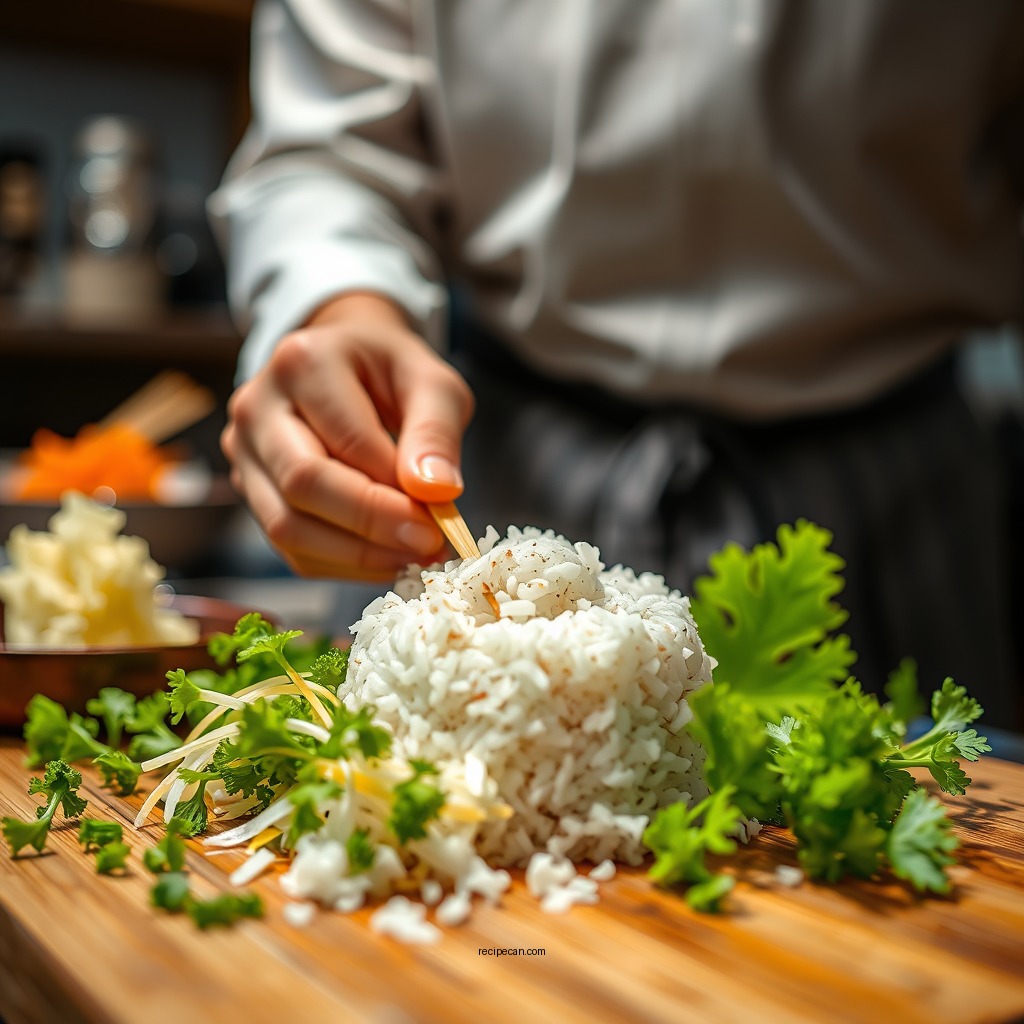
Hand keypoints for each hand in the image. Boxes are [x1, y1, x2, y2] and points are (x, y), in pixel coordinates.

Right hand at [221, 292, 474, 579]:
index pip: (347, 442)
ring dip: (357, 556)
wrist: (348, 364)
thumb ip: (437, 432)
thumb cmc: (392, 373)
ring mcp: (245, 453)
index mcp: (304, 362)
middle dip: (370, 527)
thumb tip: (436, 493)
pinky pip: (290, 548)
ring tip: (412, 557)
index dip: (393, 491)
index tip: (440, 520)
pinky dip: (342, 564)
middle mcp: (258, 407)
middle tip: (427, 546)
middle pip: (301, 485)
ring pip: (287, 527)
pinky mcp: (252, 492)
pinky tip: (385, 558)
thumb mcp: (432, 384)